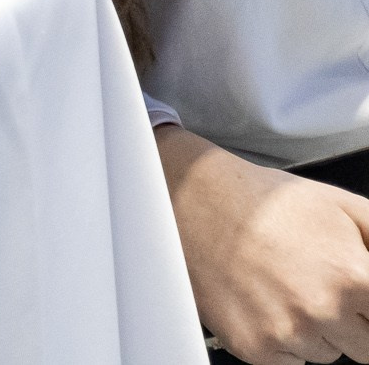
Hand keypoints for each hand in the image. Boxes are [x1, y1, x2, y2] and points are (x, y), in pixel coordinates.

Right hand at [159, 126, 368, 363]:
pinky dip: (284, 339)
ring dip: (317, 331)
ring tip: (288, 288)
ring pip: (328, 355)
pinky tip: (266, 301)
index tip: (359, 298)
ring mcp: (285, 332)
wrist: (197, 200)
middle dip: (354, 322)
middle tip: (323, 286)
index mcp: (353, 276)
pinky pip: (291, 361)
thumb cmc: (267, 202)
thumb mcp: (345, 207)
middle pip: (367, 348)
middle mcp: (320, 310)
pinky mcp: (254, 347)